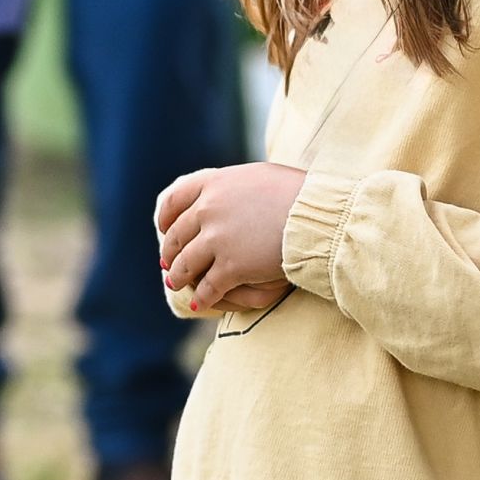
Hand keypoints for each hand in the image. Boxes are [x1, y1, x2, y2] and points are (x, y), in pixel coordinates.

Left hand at [155, 162, 305, 320]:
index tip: (163, 228)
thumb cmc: (297, 193)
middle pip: (177, 235)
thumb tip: (225, 188)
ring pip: (186, 264)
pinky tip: (199, 304)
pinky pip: (208, 287)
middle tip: (167, 263)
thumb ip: (234, 184)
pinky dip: (201, 297)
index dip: (165, 217)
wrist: (316, 216)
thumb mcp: (258, 176)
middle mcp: (208, 209)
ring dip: (179, 277)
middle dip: (170, 252)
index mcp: (213, 183)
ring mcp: (217, 239)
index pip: (175, 199)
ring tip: (177, 284)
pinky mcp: (231, 267)